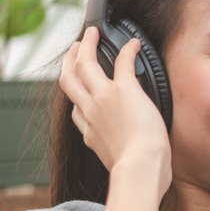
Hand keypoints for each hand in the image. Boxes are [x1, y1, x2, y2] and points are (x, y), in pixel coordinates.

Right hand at [58, 27, 172, 197]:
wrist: (140, 169)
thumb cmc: (137, 175)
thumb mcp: (118, 166)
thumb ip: (117, 157)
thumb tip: (128, 163)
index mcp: (90, 134)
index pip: (76, 112)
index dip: (77, 99)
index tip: (81, 92)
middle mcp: (90, 112)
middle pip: (69, 81)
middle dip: (69, 63)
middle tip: (74, 51)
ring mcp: (103, 99)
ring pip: (85, 64)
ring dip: (87, 47)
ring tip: (91, 35)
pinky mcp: (124, 90)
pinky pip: (122, 61)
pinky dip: (127, 50)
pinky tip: (133, 43)